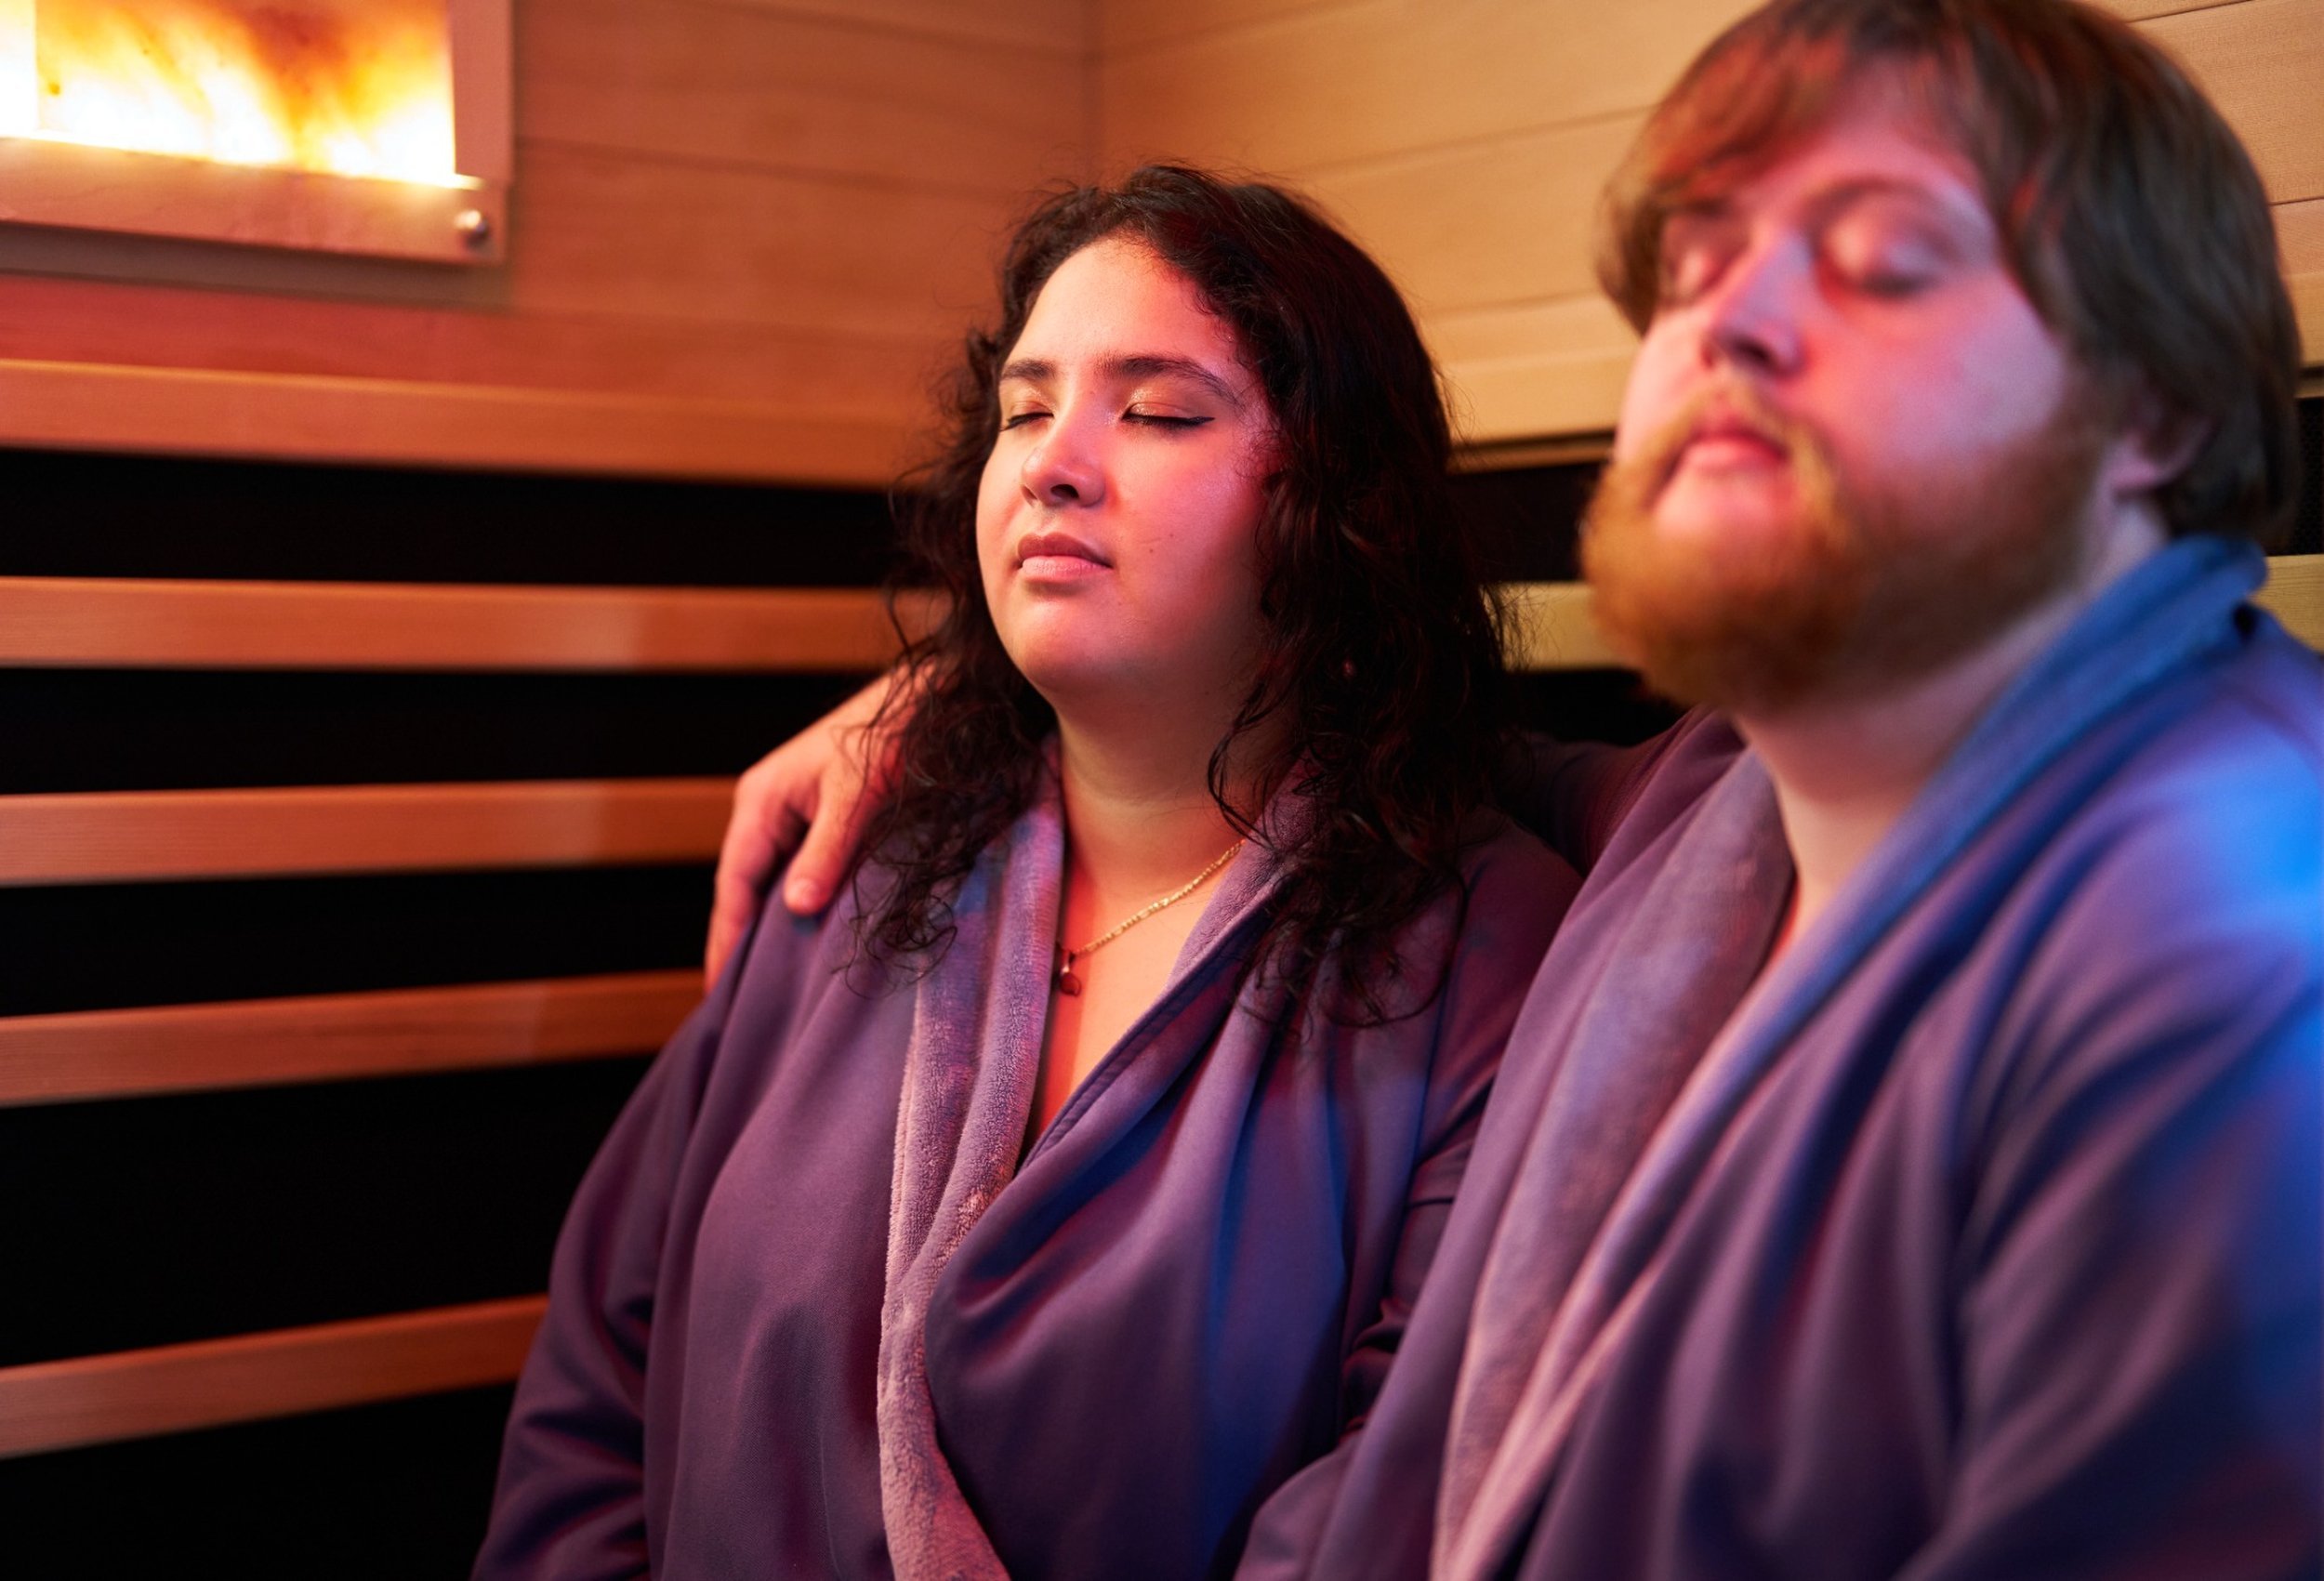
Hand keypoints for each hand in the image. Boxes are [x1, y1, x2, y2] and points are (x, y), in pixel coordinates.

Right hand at [705, 671, 899, 984]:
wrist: (930, 697)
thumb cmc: (891, 734)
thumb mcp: (858, 797)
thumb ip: (827, 852)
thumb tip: (798, 909)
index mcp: (760, 801)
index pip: (733, 885)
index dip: (726, 939)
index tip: (720, 991)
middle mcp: (768, 808)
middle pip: (746, 888)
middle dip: (743, 942)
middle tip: (743, 1003)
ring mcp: (794, 813)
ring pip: (775, 882)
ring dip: (775, 927)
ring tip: (774, 985)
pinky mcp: (822, 818)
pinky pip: (801, 871)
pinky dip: (803, 905)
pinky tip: (813, 939)